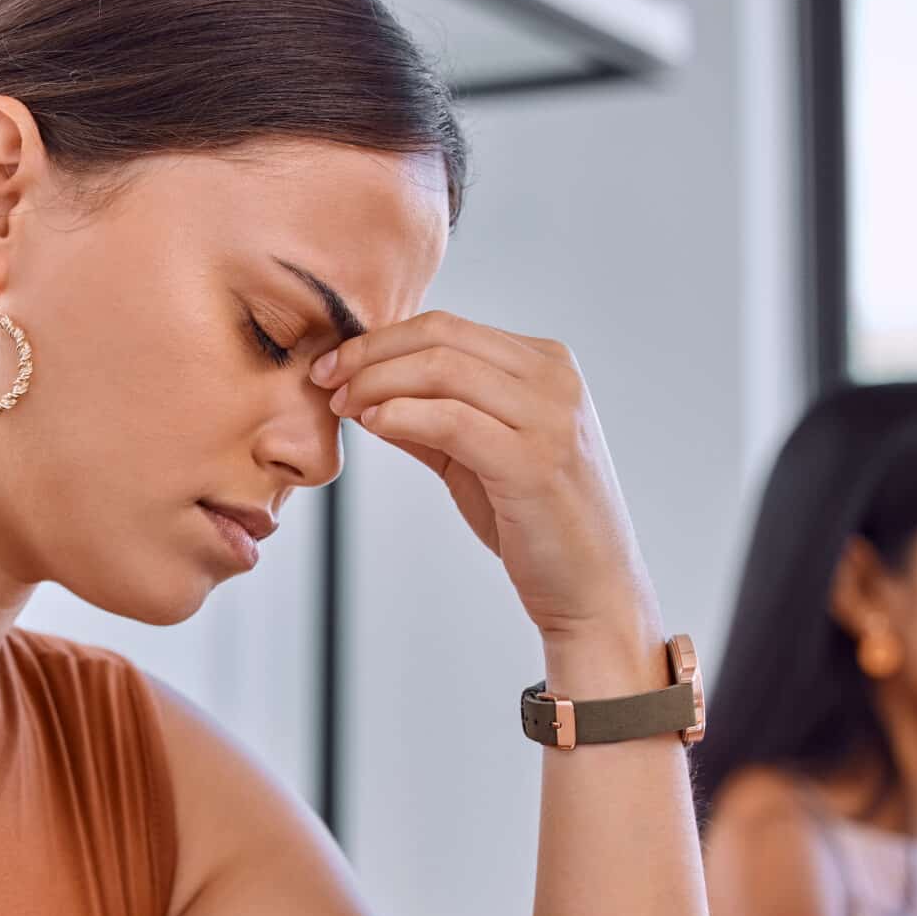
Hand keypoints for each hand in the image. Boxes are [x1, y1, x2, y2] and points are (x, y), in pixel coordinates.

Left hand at [311, 312, 659, 643]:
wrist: (591, 587)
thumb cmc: (534, 522)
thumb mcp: (478, 455)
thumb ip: (430, 417)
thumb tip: (364, 392)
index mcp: (547, 364)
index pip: (449, 328)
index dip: (382, 339)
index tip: (335, 366)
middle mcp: (555, 379)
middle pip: (442, 336)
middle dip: (370, 353)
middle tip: (325, 379)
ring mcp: (550, 417)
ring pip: (443, 369)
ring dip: (377, 382)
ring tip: (342, 405)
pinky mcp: (534, 461)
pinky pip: (452, 419)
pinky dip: (402, 415)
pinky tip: (373, 424)